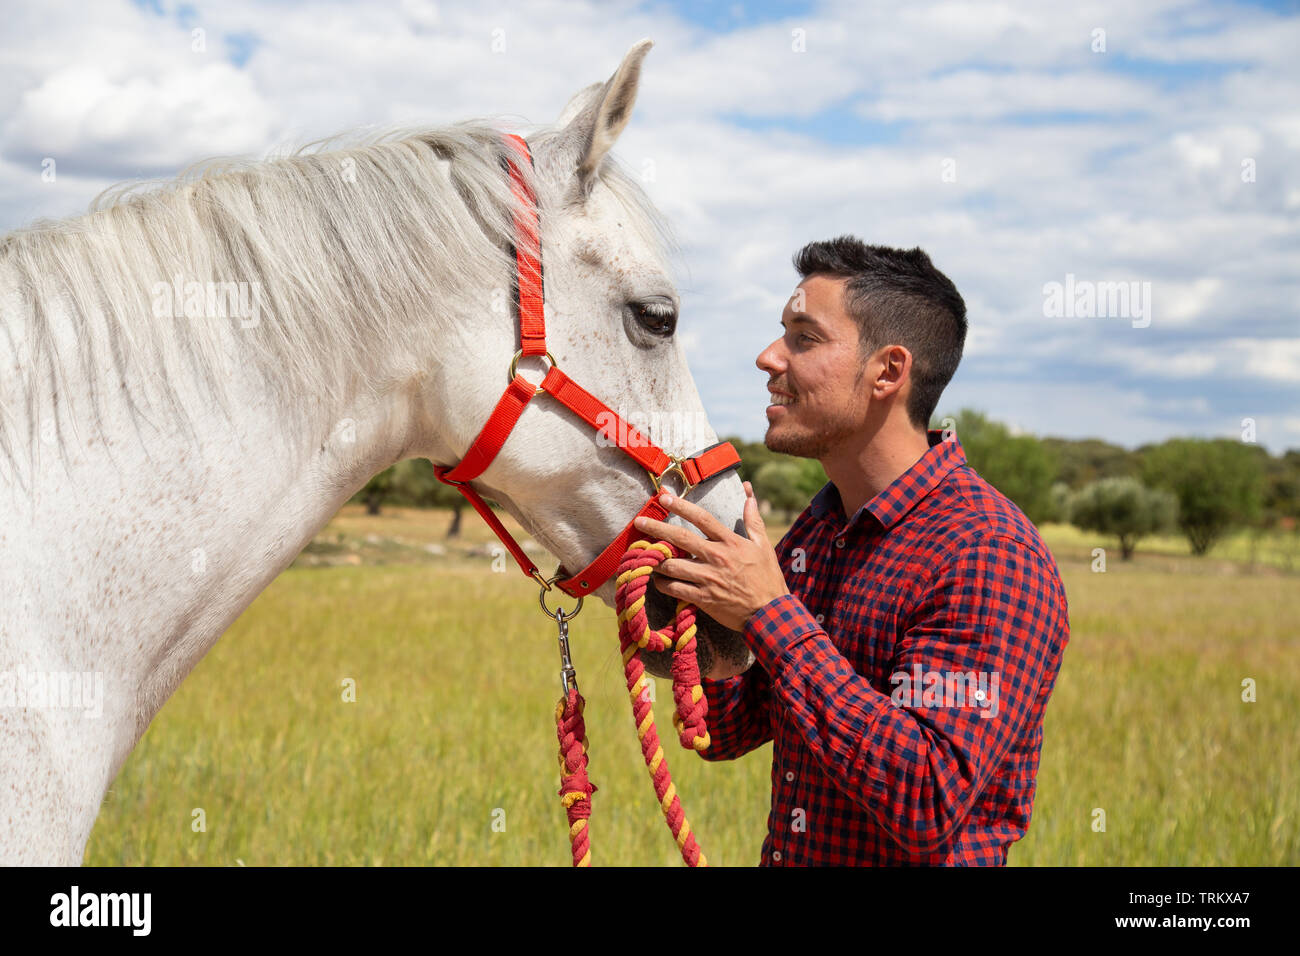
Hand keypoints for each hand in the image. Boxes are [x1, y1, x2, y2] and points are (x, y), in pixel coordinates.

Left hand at [631, 480, 788, 632]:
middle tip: (639, 521)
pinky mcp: (703, 598)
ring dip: (656, 560)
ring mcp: (709, 578)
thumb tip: (749, 492)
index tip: (664, 498)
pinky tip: (657, 579)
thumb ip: (752, 518)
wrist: (769, 612)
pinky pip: (675, 589)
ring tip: (644, 555)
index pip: (702, 518)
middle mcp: (717, 557)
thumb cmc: (767, 578)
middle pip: (680, 538)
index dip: (681, 506)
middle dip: (657, 528)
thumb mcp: (763, 545)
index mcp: (730, 542)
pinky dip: (662, 583)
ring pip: (673, 565)